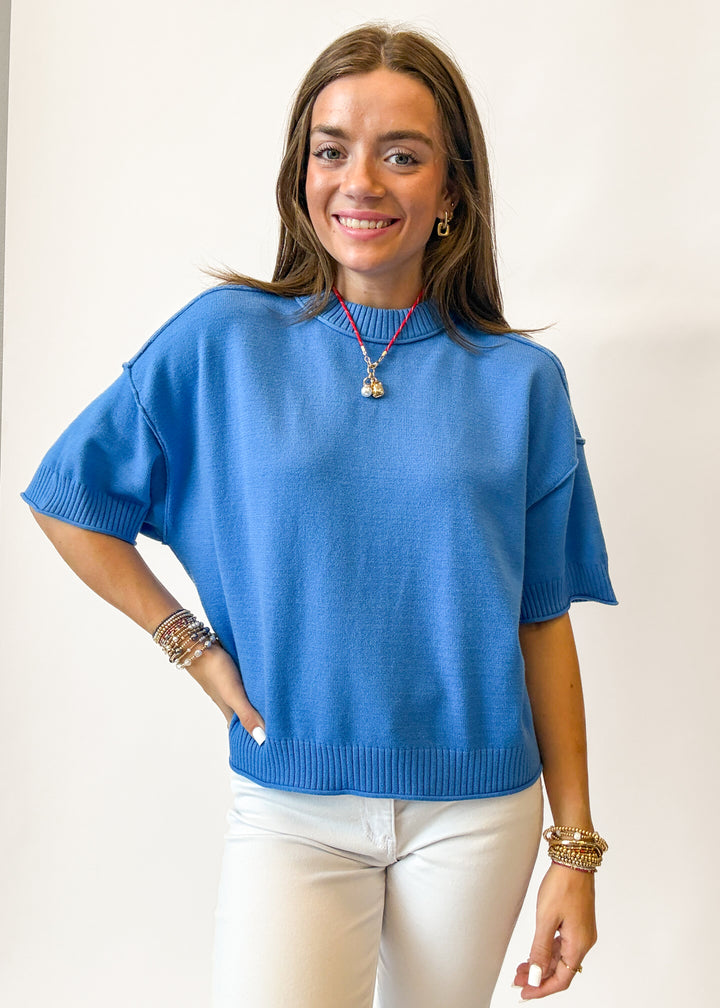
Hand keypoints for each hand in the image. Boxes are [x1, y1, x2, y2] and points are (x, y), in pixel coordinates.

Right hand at [186, 644, 265, 742]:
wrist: (198, 644)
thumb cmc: (215, 669)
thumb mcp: (233, 694)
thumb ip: (247, 714)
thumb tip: (262, 739)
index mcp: (229, 710)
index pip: (242, 730)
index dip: (253, 738)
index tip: (269, 745)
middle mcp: (229, 700)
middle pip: (245, 715)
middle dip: (258, 721)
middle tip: (278, 726)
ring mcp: (229, 686)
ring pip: (245, 699)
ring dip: (256, 703)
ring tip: (274, 706)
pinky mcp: (232, 672)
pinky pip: (245, 684)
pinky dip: (253, 687)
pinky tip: (262, 682)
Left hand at [514, 862, 595, 998]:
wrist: (574, 859)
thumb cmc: (562, 884)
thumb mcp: (546, 919)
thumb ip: (540, 949)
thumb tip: (535, 975)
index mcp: (579, 944)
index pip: (562, 979)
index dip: (542, 989)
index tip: (525, 993)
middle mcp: (583, 942)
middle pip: (561, 970)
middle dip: (539, 978)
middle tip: (517, 981)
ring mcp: (581, 932)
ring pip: (561, 958)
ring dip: (541, 964)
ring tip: (521, 969)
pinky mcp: (577, 923)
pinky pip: (562, 945)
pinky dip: (548, 952)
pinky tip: (534, 953)